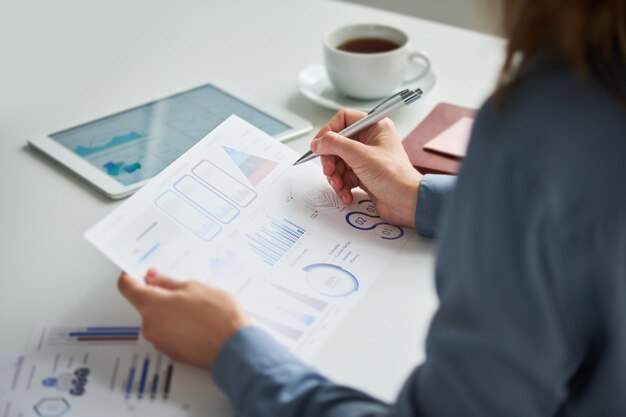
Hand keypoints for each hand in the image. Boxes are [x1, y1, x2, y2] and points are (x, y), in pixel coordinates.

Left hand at [118, 269, 249, 368]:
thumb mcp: (195, 288)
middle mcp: (150, 326)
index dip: (132, 277)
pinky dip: (179, 327)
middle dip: (161, 297)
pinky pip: (169, 334)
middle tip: (185, 292)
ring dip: (172, 313)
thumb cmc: (219, 316)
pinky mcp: (172, 353)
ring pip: (159, 320)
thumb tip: (153, 278)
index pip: (127, 287)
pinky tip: (199, 324)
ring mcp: (160, 342)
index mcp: (152, 305)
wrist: (235, 347)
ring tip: (198, 310)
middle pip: (146, 305)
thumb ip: (169, 283)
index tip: (138, 273)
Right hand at [310, 109, 421, 226]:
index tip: (319, 145)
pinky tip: (347, 193)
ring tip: (339, 185)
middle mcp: (370, 141)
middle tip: (329, 170)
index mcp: (374, 127)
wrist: (407, 203)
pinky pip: (345, 176)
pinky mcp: (364, 175)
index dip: (328, 132)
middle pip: (337, 144)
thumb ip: (335, 145)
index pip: (343, 120)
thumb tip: (318, 142)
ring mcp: (367, 158)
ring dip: (335, 176)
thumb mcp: (360, 155)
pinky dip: (342, 186)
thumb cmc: (395, 177)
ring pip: (339, 162)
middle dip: (330, 160)